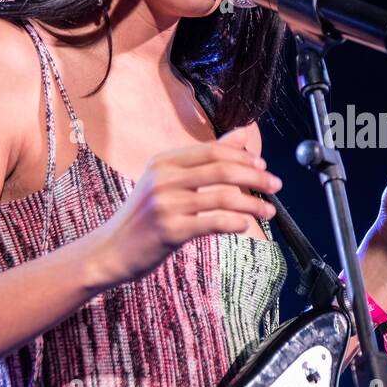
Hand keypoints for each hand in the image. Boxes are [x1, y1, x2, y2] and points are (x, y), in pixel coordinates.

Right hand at [89, 125, 281, 286]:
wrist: (110, 250)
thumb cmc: (144, 216)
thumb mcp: (167, 181)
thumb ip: (204, 159)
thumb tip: (241, 136)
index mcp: (164, 162)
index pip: (213, 151)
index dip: (243, 156)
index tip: (263, 165)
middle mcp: (164, 178)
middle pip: (223, 170)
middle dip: (256, 177)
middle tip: (276, 185)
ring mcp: (166, 204)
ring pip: (223, 197)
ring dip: (253, 204)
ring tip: (269, 211)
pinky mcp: (170, 230)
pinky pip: (213, 222)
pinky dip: (235, 223)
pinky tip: (246, 226)